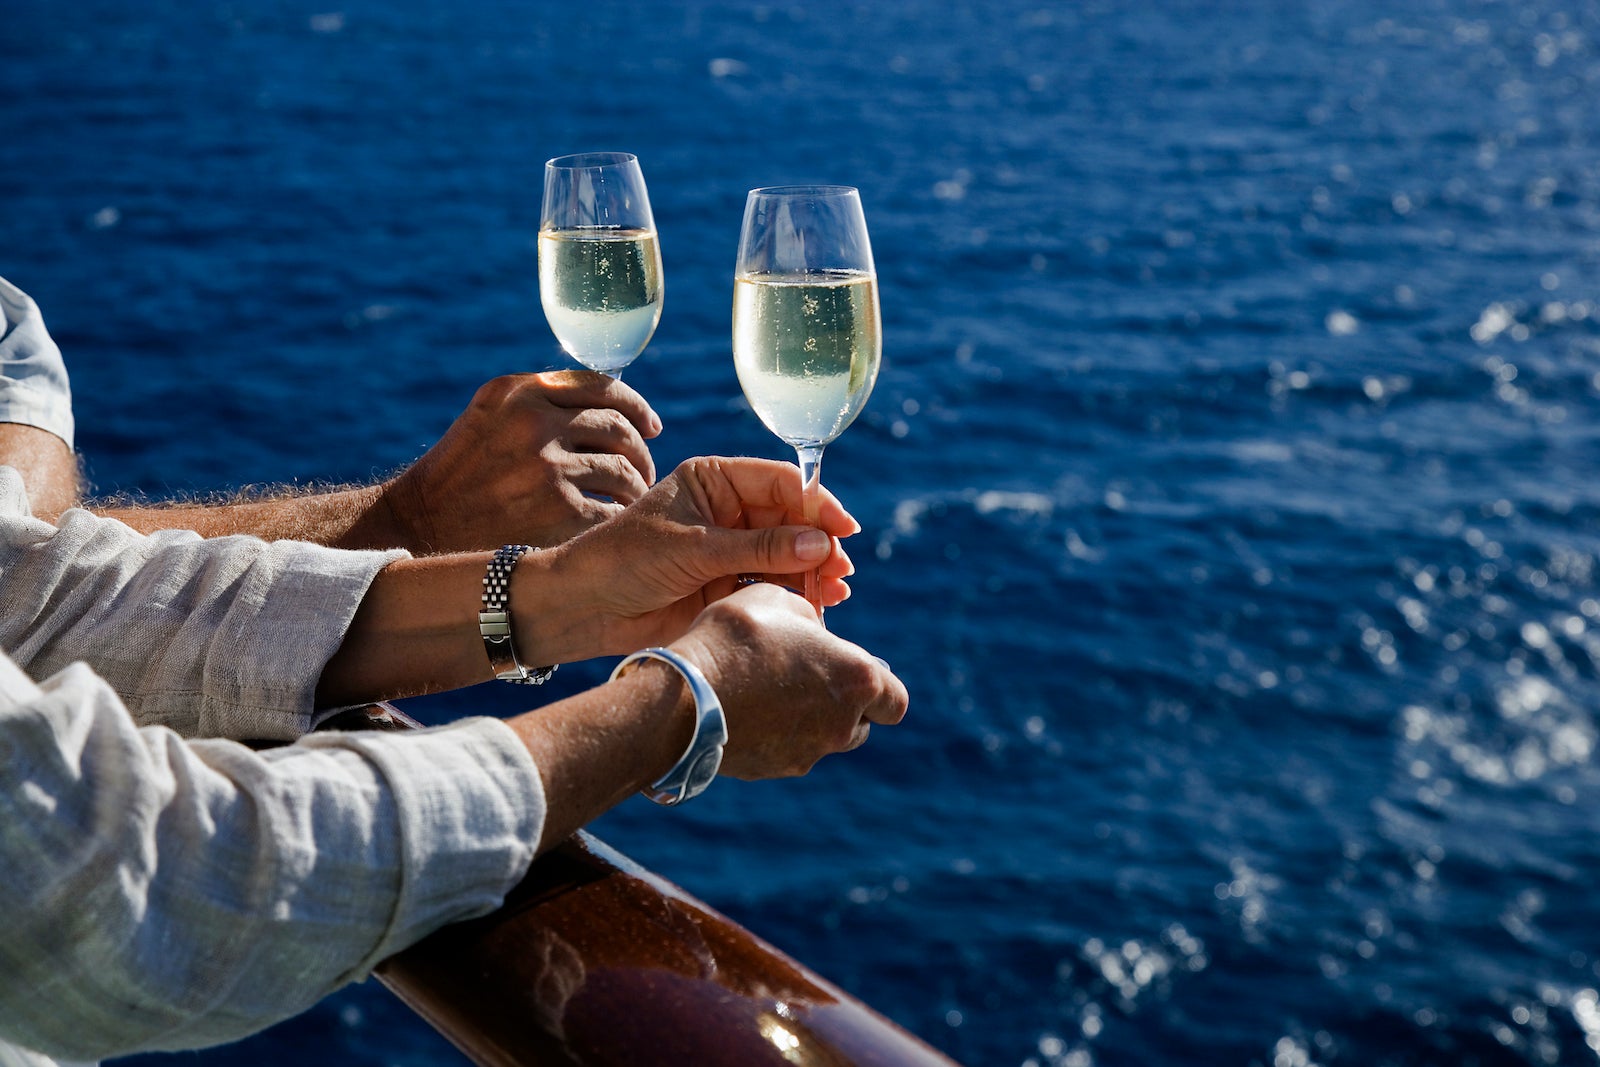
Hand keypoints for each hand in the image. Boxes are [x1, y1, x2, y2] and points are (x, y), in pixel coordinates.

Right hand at [379, 372, 659, 552]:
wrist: (421, 522)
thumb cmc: (463, 471)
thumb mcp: (492, 415)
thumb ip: (542, 401)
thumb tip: (614, 404)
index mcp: (521, 391)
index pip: (602, 386)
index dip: (636, 406)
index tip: (651, 426)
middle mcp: (535, 422)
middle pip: (618, 429)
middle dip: (641, 451)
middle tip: (645, 469)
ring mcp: (548, 467)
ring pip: (623, 471)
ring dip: (637, 488)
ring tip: (633, 500)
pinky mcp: (558, 511)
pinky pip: (612, 510)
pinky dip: (622, 518)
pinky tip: (618, 525)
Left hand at [521, 456, 857, 662]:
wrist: (587, 607)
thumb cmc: (627, 560)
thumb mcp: (696, 548)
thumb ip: (760, 547)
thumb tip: (820, 544)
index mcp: (715, 481)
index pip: (780, 482)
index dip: (816, 503)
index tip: (844, 529)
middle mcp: (728, 511)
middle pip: (792, 520)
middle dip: (819, 543)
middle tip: (840, 569)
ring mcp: (730, 549)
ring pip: (788, 555)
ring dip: (814, 572)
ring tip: (835, 591)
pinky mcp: (728, 586)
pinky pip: (773, 585)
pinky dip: (797, 594)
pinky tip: (818, 604)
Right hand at [673, 584, 907, 778]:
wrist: (685, 692)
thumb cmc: (737, 636)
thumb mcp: (779, 601)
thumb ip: (808, 620)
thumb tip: (811, 632)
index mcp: (855, 679)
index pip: (895, 701)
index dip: (879, 688)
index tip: (853, 673)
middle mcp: (840, 725)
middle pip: (860, 725)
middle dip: (842, 706)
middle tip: (807, 680)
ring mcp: (807, 753)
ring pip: (822, 741)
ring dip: (808, 722)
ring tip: (769, 694)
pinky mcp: (773, 770)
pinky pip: (783, 752)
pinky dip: (773, 736)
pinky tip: (744, 710)